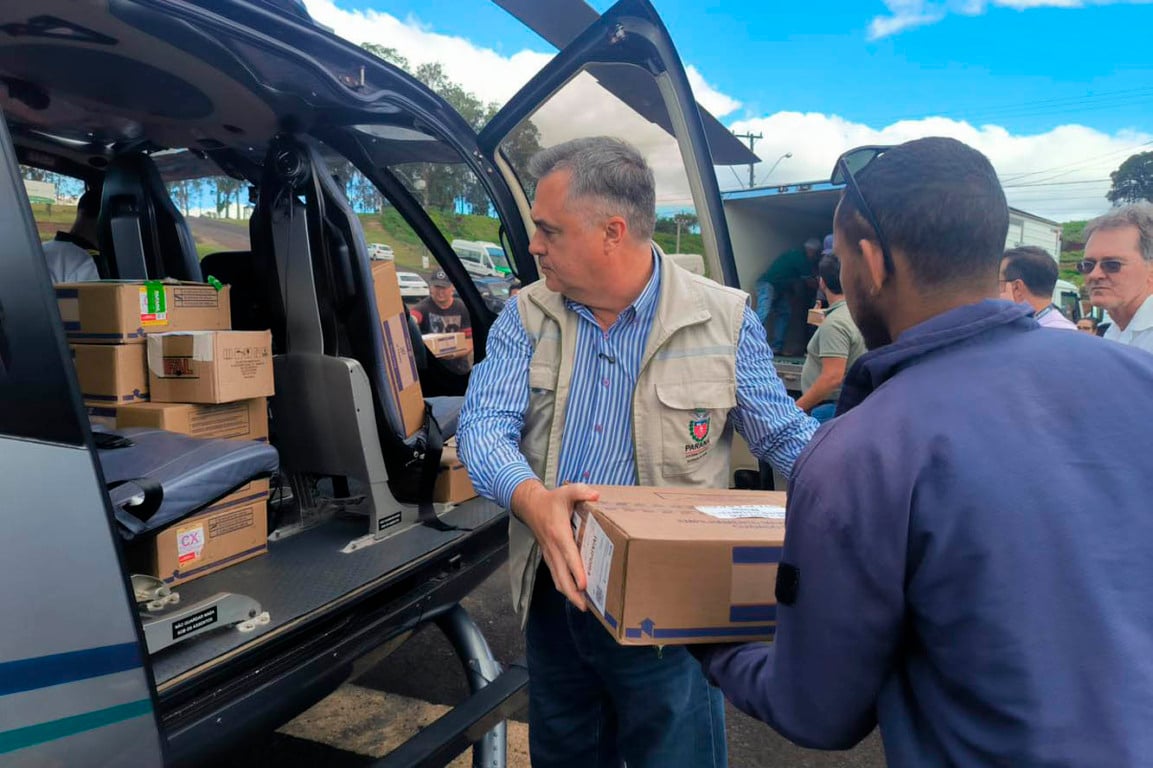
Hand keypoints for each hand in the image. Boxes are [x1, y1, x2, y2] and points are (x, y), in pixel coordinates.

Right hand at [511, 480, 599, 609]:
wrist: (530, 505)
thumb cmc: (551, 500)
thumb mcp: (566, 491)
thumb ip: (581, 491)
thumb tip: (596, 495)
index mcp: (559, 534)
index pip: (569, 555)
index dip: (576, 571)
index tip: (584, 585)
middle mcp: (553, 548)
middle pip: (561, 576)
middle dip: (573, 593)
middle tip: (587, 606)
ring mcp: (550, 555)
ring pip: (557, 579)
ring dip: (569, 594)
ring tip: (584, 605)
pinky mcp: (549, 557)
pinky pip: (556, 575)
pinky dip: (564, 586)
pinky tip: (576, 593)